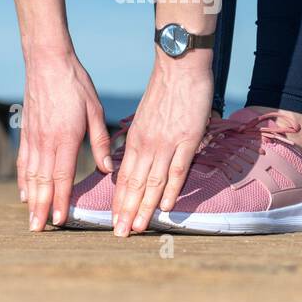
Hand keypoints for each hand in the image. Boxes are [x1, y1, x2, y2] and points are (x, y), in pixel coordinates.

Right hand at [19, 49, 112, 230]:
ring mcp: (33, 137)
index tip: (59, 220)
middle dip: (41, 208)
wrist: (47, 61)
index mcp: (65, 138)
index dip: (60, 200)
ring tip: (30, 219)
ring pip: (30, 175)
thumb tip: (108, 168)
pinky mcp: (26, 131)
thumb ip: (100, 140)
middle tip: (39, 230)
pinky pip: (22, 161)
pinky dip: (22, 180)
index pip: (62, 177)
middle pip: (42, 182)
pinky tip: (24, 192)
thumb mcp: (95, 109)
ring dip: (30, 199)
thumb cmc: (75, 83)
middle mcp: (45, 141)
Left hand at [113, 50, 213, 235]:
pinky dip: (171, 191)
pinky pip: (178, 170)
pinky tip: (165, 208)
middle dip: (126, 211)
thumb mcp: (143, 117)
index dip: (118, 200)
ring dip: (144, 208)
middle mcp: (147, 144)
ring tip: (138, 228)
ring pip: (153, 182)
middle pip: (134, 184)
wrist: (179, 67)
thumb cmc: (163, 91)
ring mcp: (167, 144)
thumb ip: (137, 140)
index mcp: (134, 139)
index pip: (123, 177)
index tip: (114, 220)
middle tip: (120, 234)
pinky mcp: (187, 140)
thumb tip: (128, 159)